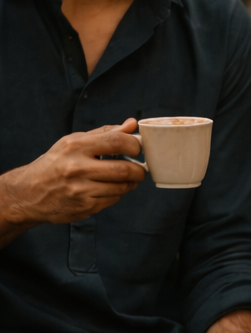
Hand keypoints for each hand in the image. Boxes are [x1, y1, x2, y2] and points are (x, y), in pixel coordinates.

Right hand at [0, 120, 143, 239]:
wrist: (28, 193)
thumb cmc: (55, 164)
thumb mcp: (74, 142)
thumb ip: (104, 133)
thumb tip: (131, 125)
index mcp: (75, 146)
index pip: (116, 142)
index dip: (134, 145)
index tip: (137, 149)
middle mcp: (76, 168)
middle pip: (123, 169)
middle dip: (138, 170)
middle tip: (139, 169)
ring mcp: (80, 190)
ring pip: (121, 187)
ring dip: (129, 183)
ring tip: (126, 178)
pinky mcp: (83, 207)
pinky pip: (112, 200)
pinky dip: (117, 194)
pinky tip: (109, 188)